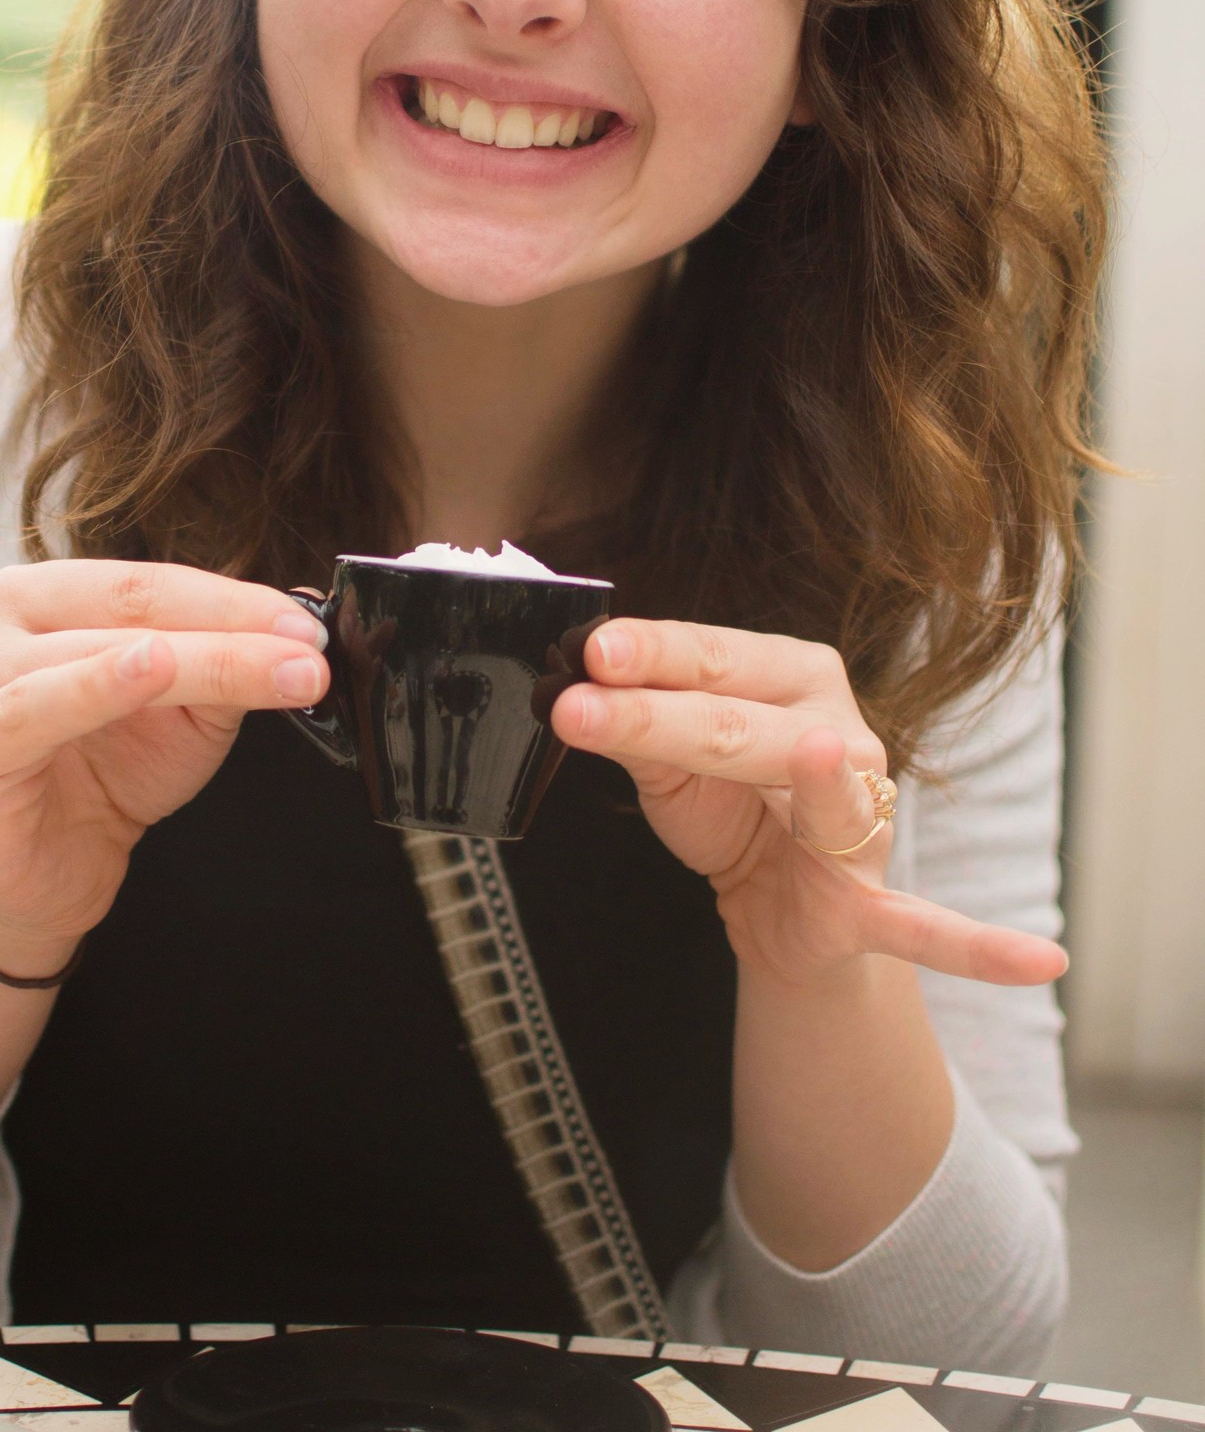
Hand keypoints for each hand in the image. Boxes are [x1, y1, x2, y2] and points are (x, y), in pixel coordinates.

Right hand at [0, 560, 329, 962]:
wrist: (61, 856)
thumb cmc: (118, 757)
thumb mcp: (189, 707)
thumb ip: (229, 663)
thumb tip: (299, 628)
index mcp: (46, 602)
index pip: (149, 589)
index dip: (235, 607)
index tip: (309, 630)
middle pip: (113, 637)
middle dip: (216, 651)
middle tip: (300, 664)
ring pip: (46, 702)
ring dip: (108, 687)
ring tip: (153, 666)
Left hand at [551, 618, 1065, 989]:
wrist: (779, 913)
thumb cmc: (727, 810)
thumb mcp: (669, 765)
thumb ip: (635, 727)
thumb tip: (573, 680)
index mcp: (789, 676)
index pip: (708, 656)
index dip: (649, 654)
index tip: (590, 649)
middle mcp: (839, 731)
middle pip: (737, 721)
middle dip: (659, 713)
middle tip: (583, 704)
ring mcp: (866, 812)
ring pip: (815, 792)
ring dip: (813, 784)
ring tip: (821, 756)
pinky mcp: (871, 896)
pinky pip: (928, 927)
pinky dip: (978, 949)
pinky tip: (1037, 962)